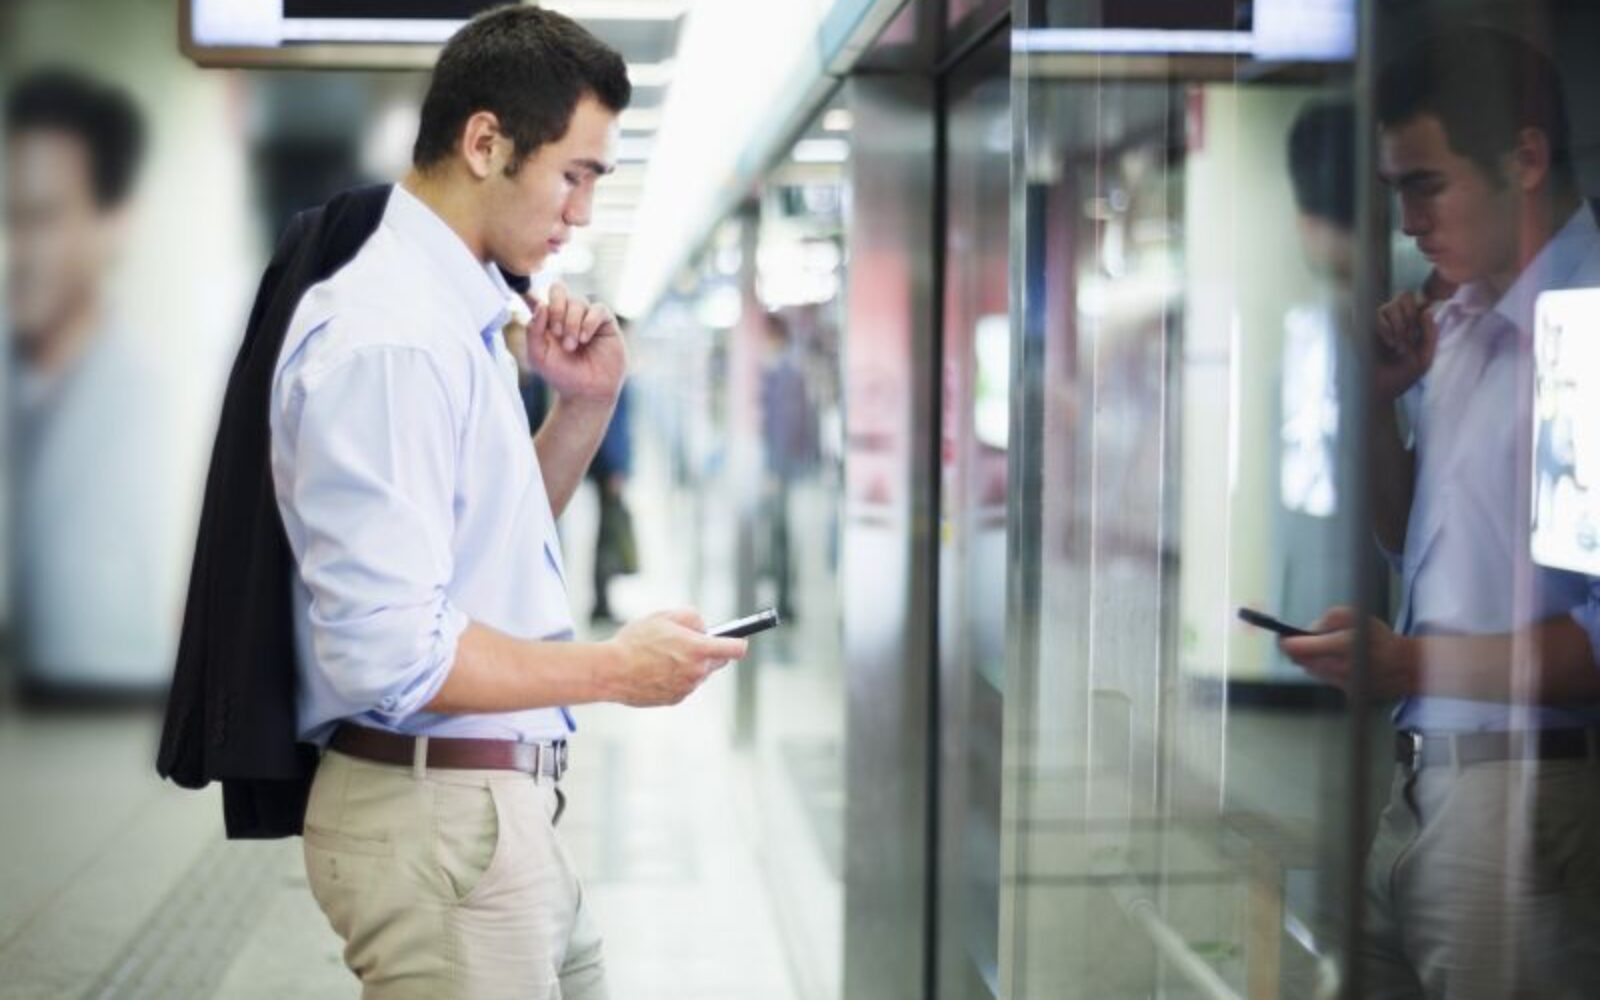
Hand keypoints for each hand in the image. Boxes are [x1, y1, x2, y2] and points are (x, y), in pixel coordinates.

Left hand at [525, 282, 626, 403]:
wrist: (587, 392)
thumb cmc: (562, 375)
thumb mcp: (538, 356)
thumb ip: (533, 331)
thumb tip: (541, 305)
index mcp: (548, 320)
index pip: (540, 296)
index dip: (532, 293)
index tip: (527, 299)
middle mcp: (567, 314)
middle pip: (559, 290)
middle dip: (556, 308)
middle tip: (557, 332)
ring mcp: (586, 317)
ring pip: (578, 302)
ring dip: (572, 323)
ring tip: (571, 346)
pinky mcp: (605, 322)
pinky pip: (598, 309)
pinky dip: (589, 322)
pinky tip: (584, 339)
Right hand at [604, 608, 748, 706]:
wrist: (611, 671)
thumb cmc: (635, 641)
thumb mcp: (664, 616)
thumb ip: (691, 617)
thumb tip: (704, 628)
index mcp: (698, 650)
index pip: (735, 649)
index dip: (738, 642)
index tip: (737, 639)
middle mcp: (697, 672)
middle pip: (718, 662)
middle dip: (709, 651)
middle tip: (689, 642)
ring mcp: (687, 688)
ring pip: (699, 674)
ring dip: (690, 665)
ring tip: (664, 655)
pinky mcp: (675, 699)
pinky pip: (684, 685)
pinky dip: (676, 677)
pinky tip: (656, 669)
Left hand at [1279, 606, 1417, 699]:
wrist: (1404, 666)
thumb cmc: (1380, 639)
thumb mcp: (1356, 616)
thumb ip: (1330, 618)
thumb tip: (1309, 630)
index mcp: (1343, 645)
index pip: (1301, 647)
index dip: (1286, 642)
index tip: (1281, 637)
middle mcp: (1340, 667)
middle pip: (1301, 660)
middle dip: (1297, 650)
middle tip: (1296, 641)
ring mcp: (1342, 682)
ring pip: (1311, 670)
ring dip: (1311, 660)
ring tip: (1323, 649)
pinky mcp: (1345, 691)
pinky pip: (1325, 679)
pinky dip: (1325, 670)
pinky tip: (1336, 662)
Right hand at [1373, 288, 1438, 402]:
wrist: (1379, 391)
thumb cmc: (1400, 377)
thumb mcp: (1424, 358)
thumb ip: (1430, 335)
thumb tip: (1427, 311)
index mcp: (1411, 326)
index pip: (1417, 301)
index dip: (1420, 307)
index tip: (1420, 324)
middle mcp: (1394, 321)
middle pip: (1404, 296)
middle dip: (1409, 315)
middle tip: (1409, 337)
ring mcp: (1378, 323)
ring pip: (1390, 305)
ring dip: (1399, 324)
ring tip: (1398, 344)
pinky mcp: (1364, 328)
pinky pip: (1377, 316)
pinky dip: (1386, 329)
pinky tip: (1388, 344)